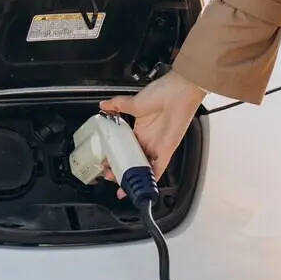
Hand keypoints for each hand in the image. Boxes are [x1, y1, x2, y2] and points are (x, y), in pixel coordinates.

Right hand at [99, 70, 204, 196]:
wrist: (177, 92)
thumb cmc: (161, 93)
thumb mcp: (133, 102)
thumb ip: (116, 105)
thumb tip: (103, 105)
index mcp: (140, 130)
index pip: (126, 149)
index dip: (116, 157)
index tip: (106, 163)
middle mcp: (148, 141)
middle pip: (133, 161)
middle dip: (121, 170)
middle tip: (109, 175)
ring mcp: (157, 147)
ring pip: (143, 168)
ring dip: (133, 177)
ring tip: (120, 185)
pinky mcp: (166, 151)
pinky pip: (158, 169)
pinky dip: (151, 179)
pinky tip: (142, 187)